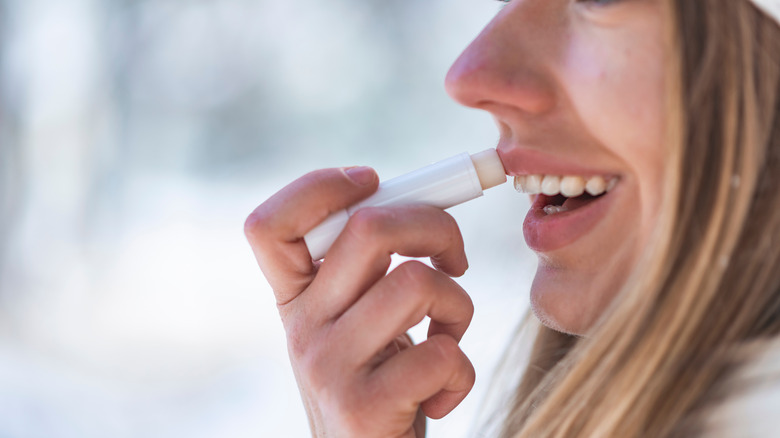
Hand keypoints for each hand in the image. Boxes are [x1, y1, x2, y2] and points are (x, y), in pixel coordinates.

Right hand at [245, 166, 475, 436]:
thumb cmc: (379, 380)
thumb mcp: (359, 321)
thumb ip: (371, 268)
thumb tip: (426, 201)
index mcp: (296, 299)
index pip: (270, 225)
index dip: (319, 187)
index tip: (373, 184)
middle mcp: (301, 328)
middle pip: (368, 228)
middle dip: (435, 225)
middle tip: (454, 257)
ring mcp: (328, 367)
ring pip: (417, 283)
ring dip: (458, 305)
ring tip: (450, 334)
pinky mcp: (364, 406)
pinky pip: (441, 353)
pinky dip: (462, 370)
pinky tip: (443, 390)